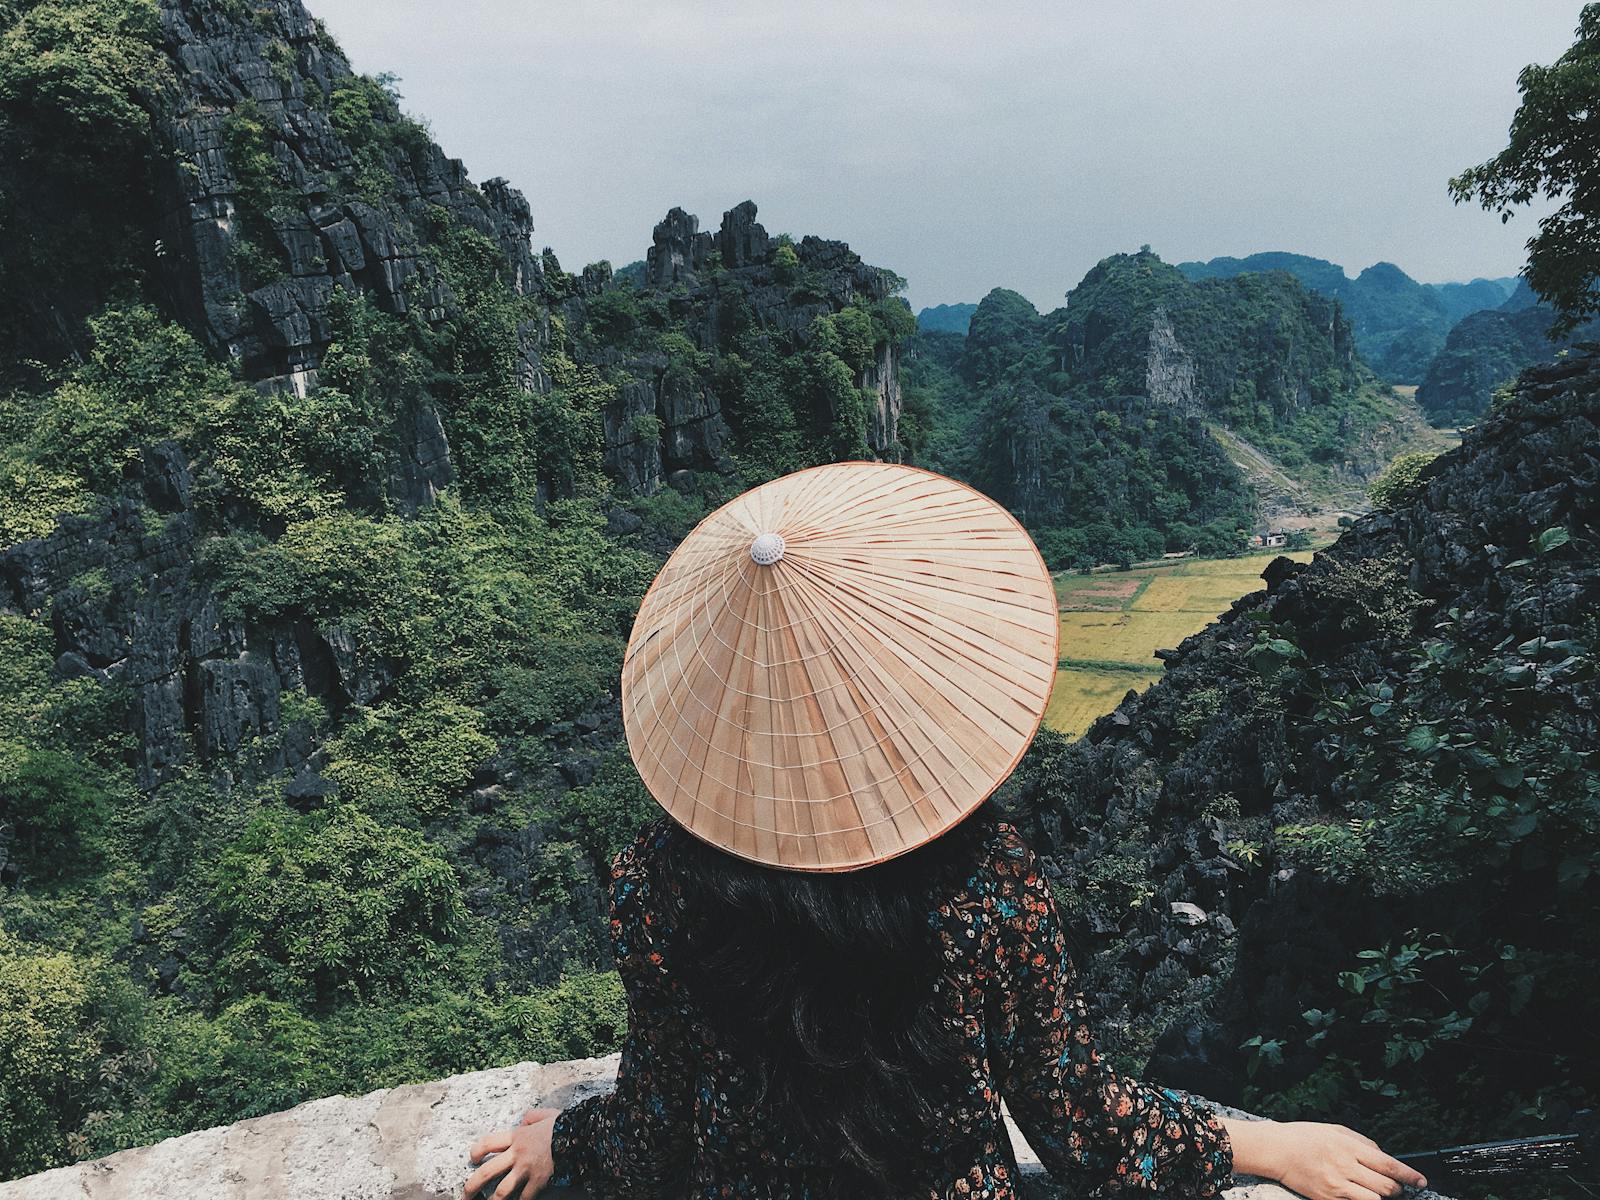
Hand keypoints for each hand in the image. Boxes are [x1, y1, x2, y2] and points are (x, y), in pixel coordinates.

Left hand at [462, 1107, 560, 1199]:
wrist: (582, 1136)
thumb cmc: (565, 1124)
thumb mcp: (546, 1114)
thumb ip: (531, 1117)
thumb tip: (523, 1121)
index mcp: (517, 1136)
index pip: (487, 1143)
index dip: (475, 1152)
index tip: (472, 1159)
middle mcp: (517, 1154)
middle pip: (486, 1172)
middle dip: (471, 1186)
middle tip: (465, 1196)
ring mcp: (527, 1170)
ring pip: (501, 1191)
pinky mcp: (539, 1182)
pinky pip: (524, 1198)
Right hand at [1252, 1119, 1428, 1199]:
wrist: (1276, 1150)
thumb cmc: (1304, 1137)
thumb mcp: (1335, 1130)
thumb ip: (1362, 1142)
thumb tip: (1383, 1154)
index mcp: (1348, 1146)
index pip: (1388, 1164)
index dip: (1409, 1175)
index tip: (1421, 1180)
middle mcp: (1345, 1167)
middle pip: (1386, 1186)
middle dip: (1396, 1188)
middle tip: (1395, 1185)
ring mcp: (1337, 1185)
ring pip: (1375, 1198)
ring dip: (1381, 1195)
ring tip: (1375, 1188)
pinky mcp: (1328, 1198)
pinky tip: (1360, 1193)